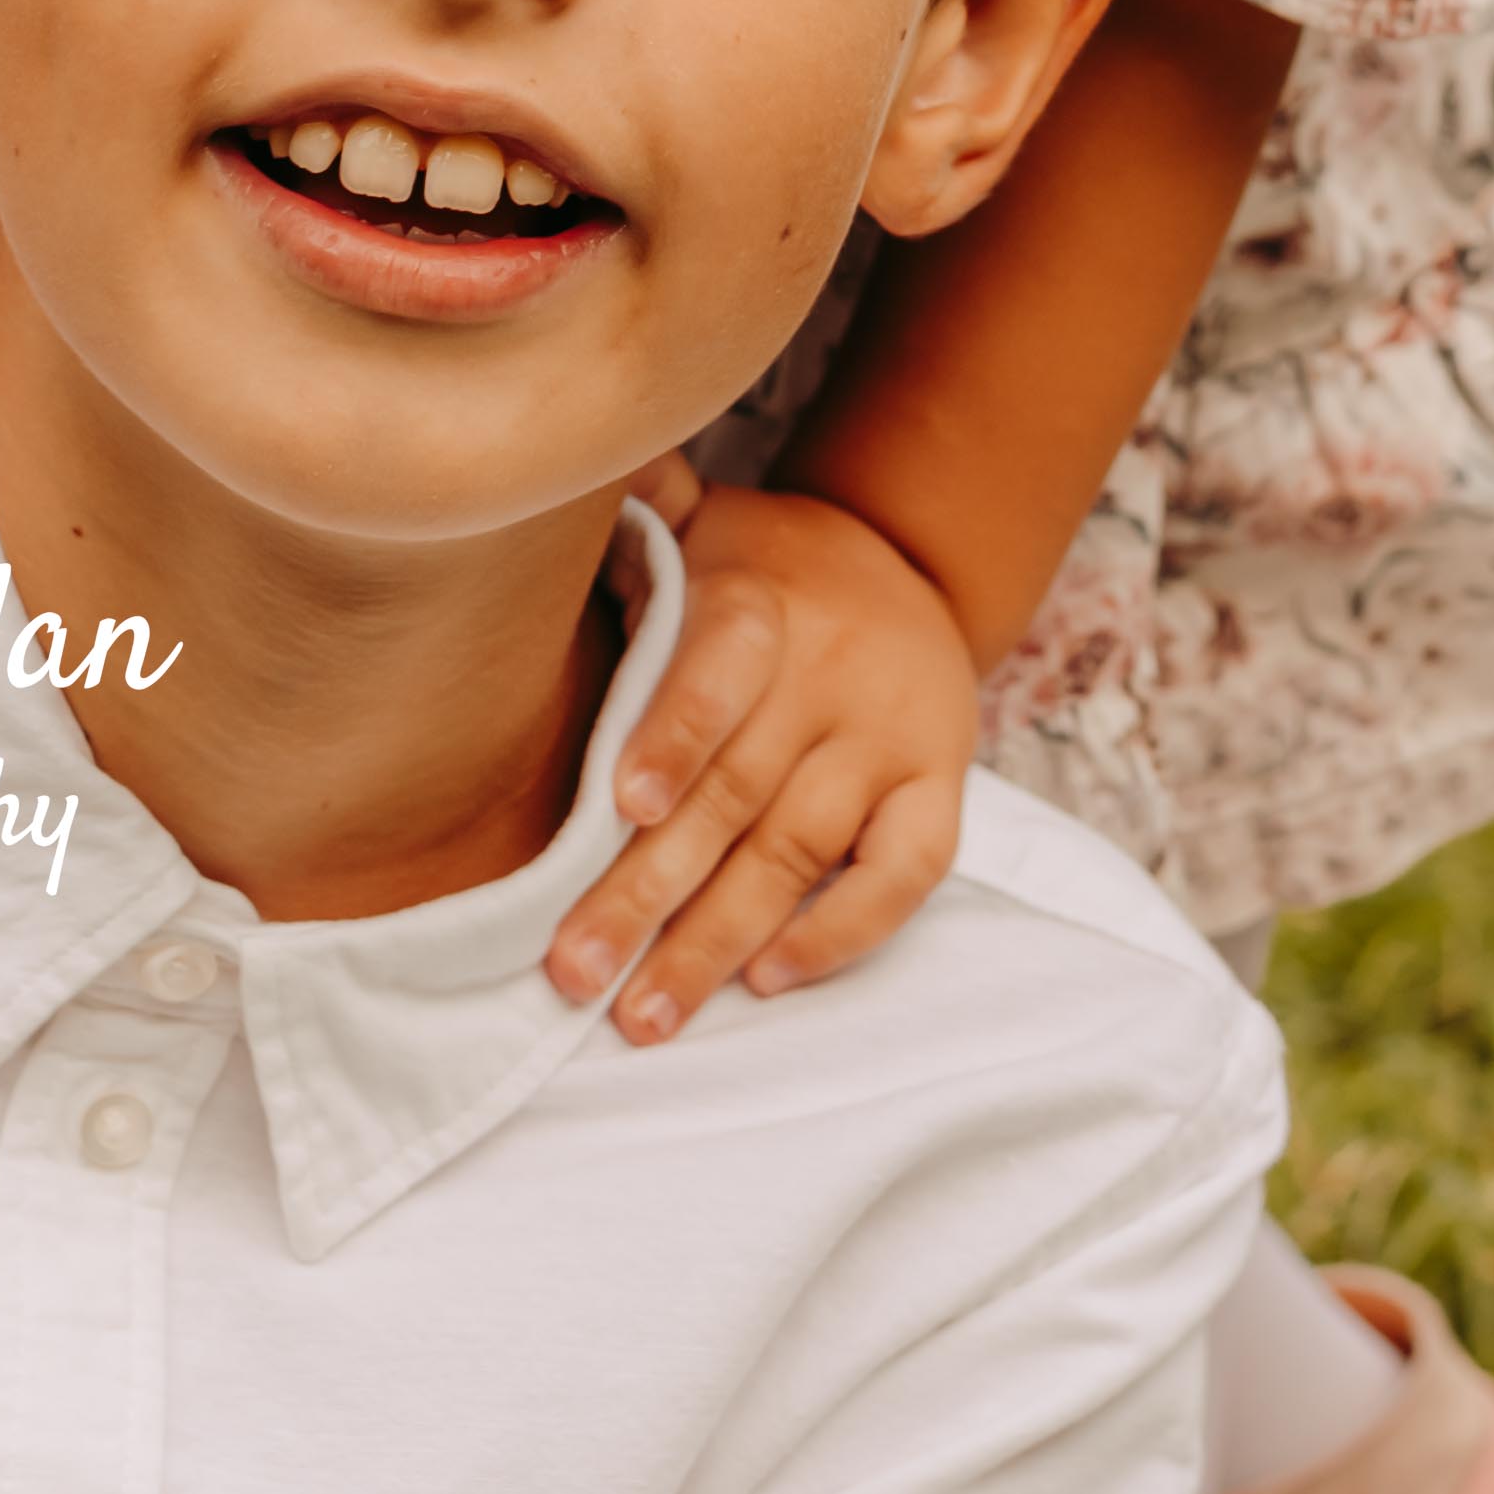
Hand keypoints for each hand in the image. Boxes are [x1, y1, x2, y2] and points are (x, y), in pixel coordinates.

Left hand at [543, 486, 979, 1047]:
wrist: (910, 564)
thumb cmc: (766, 565)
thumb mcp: (706, 522)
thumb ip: (639, 512)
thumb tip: (553, 478)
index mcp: (762, 602)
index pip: (720, 670)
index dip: (676, 734)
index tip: (621, 806)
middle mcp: (832, 672)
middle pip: (738, 794)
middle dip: (648, 892)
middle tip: (574, 970)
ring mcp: (892, 737)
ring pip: (800, 851)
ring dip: (717, 941)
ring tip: (643, 1014)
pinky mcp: (940, 788)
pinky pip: (903, 875)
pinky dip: (839, 934)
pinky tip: (766, 979)